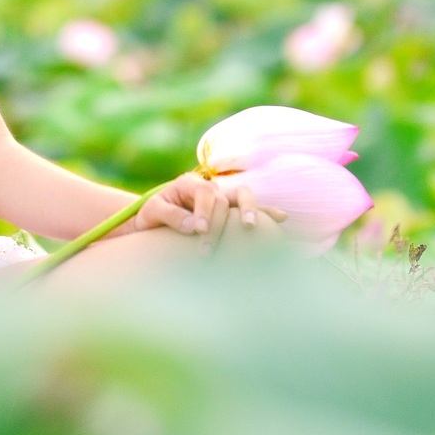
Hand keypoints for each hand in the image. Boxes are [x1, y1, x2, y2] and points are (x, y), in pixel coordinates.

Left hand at [131, 171, 285, 242]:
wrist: (155, 220)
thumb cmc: (153, 215)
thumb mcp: (153, 212)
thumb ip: (170, 215)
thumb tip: (193, 228)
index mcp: (190, 183)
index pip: (204, 194)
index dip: (204, 212)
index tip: (198, 231)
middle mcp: (211, 188)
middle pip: (223, 199)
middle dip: (218, 224)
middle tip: (206, 250)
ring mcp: (224, 198)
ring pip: (243, 196)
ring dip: (250, 209)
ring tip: (252, 225)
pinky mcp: (232, 212)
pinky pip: (251, 209)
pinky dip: (266, 213)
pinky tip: (281, 219)